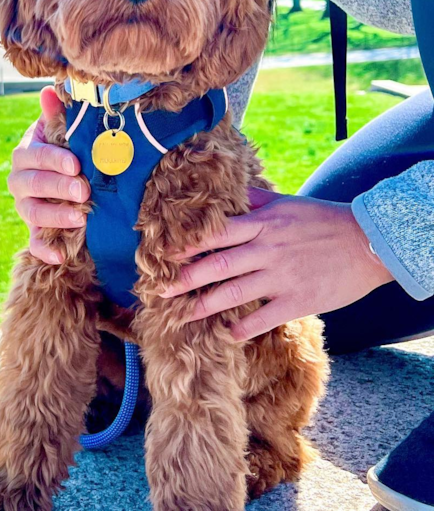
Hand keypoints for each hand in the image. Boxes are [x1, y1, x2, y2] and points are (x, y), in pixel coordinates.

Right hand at [8, 86, 88, 264]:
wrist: (68, 175)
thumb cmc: (68, 146)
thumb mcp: (62, 129)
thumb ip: (56, 114)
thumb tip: (49, 91)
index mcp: (26, 153)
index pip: (34, 155)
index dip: (53, 160)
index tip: (76, 164)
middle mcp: (20, 180)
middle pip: (30, 185)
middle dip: (57, 188)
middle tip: (83, 191)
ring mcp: (25, 206)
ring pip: (31, 213)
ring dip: (54, 216)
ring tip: (81, 218)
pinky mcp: (35, 230)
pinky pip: (34, 243)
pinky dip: (44, 251)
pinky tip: (61, 257)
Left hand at [159, 187, 393, 340]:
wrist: (367, 243)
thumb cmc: (323, 219)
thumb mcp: (286, 202)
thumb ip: (254, 200)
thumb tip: (225, 191)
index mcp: (263, 223)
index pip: (216, 233)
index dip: (187, 243)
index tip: (163, 252)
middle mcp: (267, 249)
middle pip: (217, 265)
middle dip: (185, 279)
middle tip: (160, 290)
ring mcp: (281, 277)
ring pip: (233, 294)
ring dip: (204, 306)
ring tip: (182, 316)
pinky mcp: (297, 301)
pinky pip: (262, 318)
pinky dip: (241, 329)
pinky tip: (225, 335)